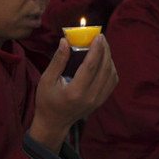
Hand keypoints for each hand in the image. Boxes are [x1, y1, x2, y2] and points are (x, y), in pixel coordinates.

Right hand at [30, 36, 117, 152]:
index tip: (98, 36)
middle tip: (101, 36)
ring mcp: (98, 100)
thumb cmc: (47, 100)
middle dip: (105, 49)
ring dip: (109, 58)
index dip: (97, 49)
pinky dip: (110, 68)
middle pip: (104, 68)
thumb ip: (58, 60)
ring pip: (111, 74)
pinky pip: (112, 81)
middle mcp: (90, 96)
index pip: (91, 66)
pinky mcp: (101, 101)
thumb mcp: (46, 80)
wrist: (54, 123)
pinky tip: (104, 60)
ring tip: (102, 46)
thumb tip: (65, 41)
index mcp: (75, 91)